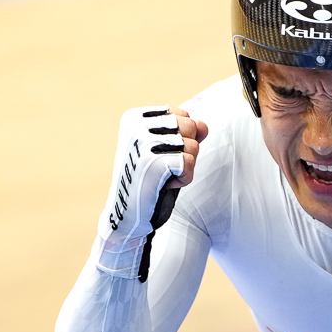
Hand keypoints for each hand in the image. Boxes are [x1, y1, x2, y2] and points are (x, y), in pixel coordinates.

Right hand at [94, 104, 207, 278]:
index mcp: (135, 117)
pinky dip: (184, 179)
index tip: (159, 156)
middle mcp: (136, 125)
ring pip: (193, 145)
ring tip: (163, 177)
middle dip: (187, 151)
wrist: (127, 216)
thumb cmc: (147, 182)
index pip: (183, 115)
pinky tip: (166, 185)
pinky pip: (190, 163)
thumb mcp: (164, 150)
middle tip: (164, 168)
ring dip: (185, 167)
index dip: (181, 139)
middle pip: (190, 126)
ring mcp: (144, 143)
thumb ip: (184, 133)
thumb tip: (204, 125)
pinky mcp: (154, 163)